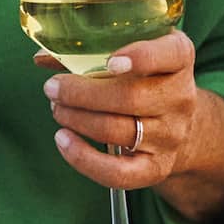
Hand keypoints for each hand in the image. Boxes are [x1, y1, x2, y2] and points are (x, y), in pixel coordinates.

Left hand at [36, 32, 223, 219]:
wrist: (180, 126)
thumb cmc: (144, 81)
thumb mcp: (131, 55)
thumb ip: (91, 51)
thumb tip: (43, 57)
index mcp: (179, 59)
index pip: (172, 54)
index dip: (142, 57)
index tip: (111, 61)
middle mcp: (180, 97)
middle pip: (130, 97)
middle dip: (81, 93)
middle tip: (53, 88)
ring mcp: (170, 135)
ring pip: (116, 130)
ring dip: (76, 118)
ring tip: (57, 109)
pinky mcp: (156, 168)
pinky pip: (117, 172)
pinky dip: (83, 158)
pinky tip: (63, 140)